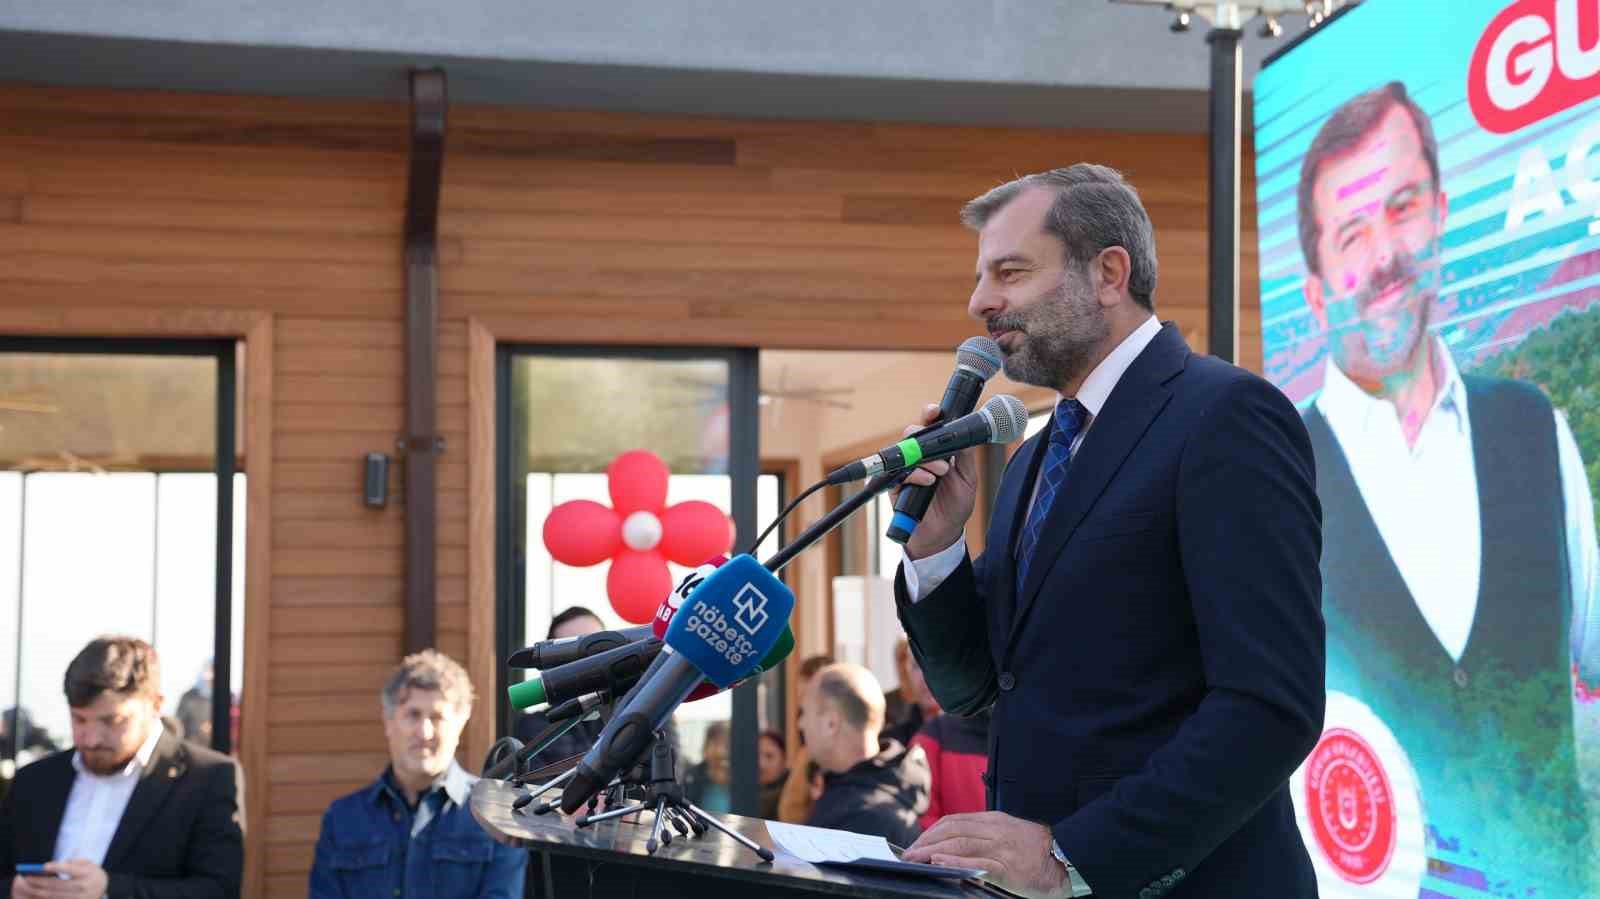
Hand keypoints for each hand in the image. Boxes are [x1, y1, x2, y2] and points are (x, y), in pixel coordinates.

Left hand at [13, 860, 108, 898]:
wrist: (102, 888)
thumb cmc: (92, 873)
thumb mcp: (90, 863)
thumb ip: (76, 861)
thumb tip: (58, 865)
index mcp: (88, 873)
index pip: (70, 870)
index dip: (57, 868)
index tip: (43, 866)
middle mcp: (83, 887)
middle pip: (58, 885)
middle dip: (40, 881)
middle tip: (27, 877)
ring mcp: (78, 898)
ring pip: (54, 895)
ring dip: (38, 891)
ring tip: (29, 885)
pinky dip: (44, 898)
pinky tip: (36, 893)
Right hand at [899, 403, 981, 559]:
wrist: (943, 535)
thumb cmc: (954, 506)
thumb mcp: (968, 479)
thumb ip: (965, 457)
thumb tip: (965, 435)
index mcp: (936, 452)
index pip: (930, 428)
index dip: (930, 416)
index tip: (935, 411)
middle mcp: (918, 458)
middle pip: (911, 434)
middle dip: (924, 437)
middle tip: (941, 452)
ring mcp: (905, 471)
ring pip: (904, 451)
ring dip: (924, 458)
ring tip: (941, 471)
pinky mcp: (894, 486)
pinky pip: (899, 473)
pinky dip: (915, 474)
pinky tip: (927, 481)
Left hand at [904, 811, 1067, 898]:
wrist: (1065, 860)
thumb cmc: (1034, 851)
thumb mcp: (1007, 833)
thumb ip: (983, 835)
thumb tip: (953, 844)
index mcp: (993, 820)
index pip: (954, 821)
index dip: (931, 832)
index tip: (916, 843)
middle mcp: (995, 830)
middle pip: (952, 830)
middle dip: (926, 841)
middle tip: (908, 854)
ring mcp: (1001, 848)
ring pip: (960, 843)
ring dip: (933, 851)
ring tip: (915, 859)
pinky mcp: (1007, 867)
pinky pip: (977, 862)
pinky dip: (956, 861)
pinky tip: (940, 863)